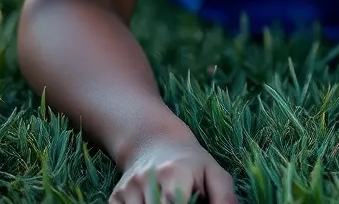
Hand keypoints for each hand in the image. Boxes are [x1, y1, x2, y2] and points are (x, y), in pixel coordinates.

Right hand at [110, 137, 236, 203]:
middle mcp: (147, 181)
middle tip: (185, 202)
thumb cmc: (190, 162)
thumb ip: (224, 197)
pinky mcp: (114, 198)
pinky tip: (151, 202)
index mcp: (175, 174)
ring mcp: (127, 190)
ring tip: (166, 200)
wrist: (153, 141)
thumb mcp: (213, 172)